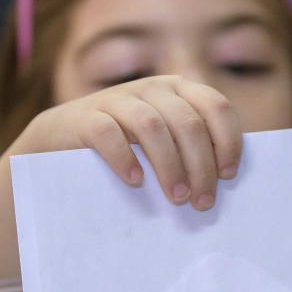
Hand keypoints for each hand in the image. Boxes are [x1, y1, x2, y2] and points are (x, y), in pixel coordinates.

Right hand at [20, 75, 241, 210]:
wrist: (62, 135)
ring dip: (170, 166)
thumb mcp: (164, 137)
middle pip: (187, 123)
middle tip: (202, 202)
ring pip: (152, 126)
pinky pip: (109, 134)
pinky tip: (135, 181)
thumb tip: (227, 181)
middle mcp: (151, 88)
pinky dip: (125, 158)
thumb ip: (190, 145)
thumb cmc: (126, 144)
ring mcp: (117, 99)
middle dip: (201, 165)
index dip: (228, 141)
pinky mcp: (87, 116)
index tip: (227, 175)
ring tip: (177, 198)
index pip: (216, 106)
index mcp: (178, 90)